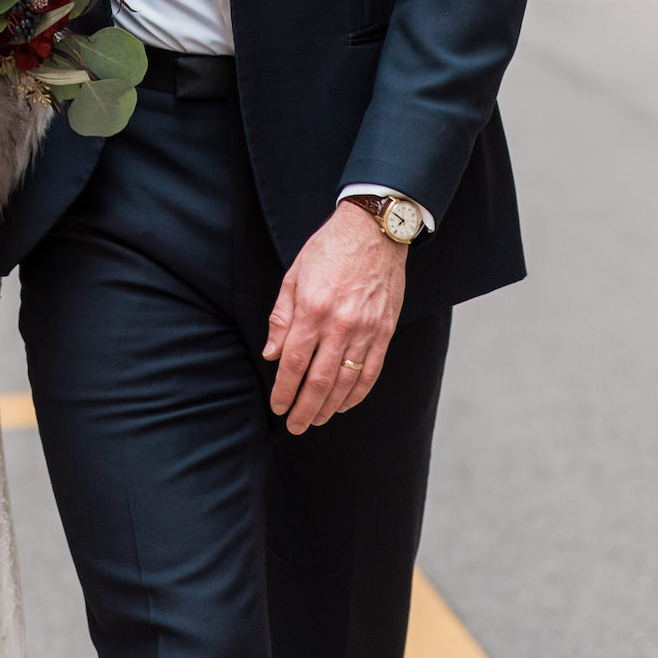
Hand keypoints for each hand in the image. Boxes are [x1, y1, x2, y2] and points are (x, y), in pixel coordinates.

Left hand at [262, 201, 407, 434]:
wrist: (373, 231)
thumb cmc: (328, 249)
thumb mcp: (294, 275)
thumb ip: (282, 317)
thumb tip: (272, 354)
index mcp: (312, 309)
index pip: (294, 362)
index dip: (284, 389)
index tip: (277, 406)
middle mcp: (340, 324)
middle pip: (319, 380)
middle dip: (304, 408)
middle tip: (294, 426)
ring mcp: (366, 330)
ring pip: (346, 381)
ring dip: (329, 406)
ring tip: (316, 420)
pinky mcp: (385, 331)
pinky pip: (371, 371)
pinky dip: (357, 393)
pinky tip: (345, 404)